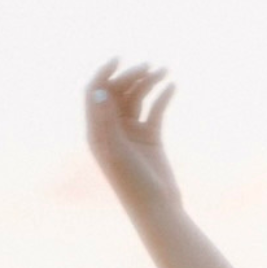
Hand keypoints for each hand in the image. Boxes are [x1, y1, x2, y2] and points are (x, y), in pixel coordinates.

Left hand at [86, 59, 180, 210]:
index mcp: (97, 133)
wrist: (157, 209)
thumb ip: (107, 121)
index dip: (104, 74)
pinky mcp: (150, 137)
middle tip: (149, 68)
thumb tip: (98, 91)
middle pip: (117, 92)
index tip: (119, 59)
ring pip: (137, 97)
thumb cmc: (133, 185)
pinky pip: (155, 110)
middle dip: (131, 76)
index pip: (94, 94)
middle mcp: (112, 130)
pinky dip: (163, 96)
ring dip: (148, 82)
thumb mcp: (117, 152)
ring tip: (164, 71)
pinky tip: (172, 86)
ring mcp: (131, 133)